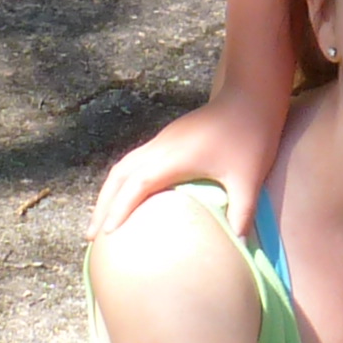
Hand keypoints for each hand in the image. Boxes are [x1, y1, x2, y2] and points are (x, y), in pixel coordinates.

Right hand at [89, 93, 287, 241]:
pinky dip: (122, 183)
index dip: (120, 207)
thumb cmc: (251, 136)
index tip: (106, 233)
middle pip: (118, 175)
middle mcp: (161, 147)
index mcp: (175, 156)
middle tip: (90, 236)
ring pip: (123, 166)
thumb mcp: (249, 177)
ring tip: (100, 222)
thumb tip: (240, 246)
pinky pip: (134, 162)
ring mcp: (162, 141)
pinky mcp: (168, 140)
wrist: (251, 96)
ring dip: (108, 192)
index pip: (137, 183)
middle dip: (102, 205)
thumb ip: (242, 211)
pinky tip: (126, 200)